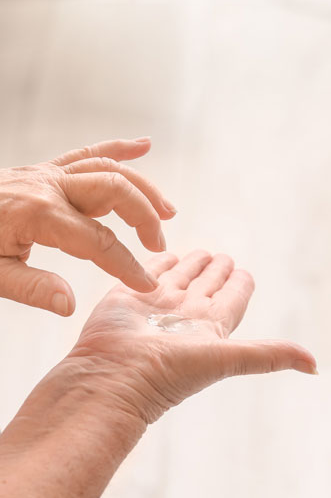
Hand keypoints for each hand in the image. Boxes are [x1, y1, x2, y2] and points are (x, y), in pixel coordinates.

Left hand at [0, 137, 175, 315]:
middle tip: (159, 245)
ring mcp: (49, 173)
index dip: (127, 265)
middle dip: (145, 217)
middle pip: (115, 190)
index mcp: (39, 215)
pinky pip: (88, 153)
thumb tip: (69, 304)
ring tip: (168, 208)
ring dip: (143, 186)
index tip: (147, 285)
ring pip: (109, 169)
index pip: (99, 242)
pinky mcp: (46, 170)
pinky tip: (143, 145)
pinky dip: (118, 148)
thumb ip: (31, 287)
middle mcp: (50, 186)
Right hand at [71, 250, 316, 423]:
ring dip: (192, 262)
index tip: (244, 272)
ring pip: (180, 274)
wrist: (112, 376)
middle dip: (217, 268)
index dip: (240, 282)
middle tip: (223, 257)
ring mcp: (157, 302)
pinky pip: (150, 270)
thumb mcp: (227, 359)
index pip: (232, 297)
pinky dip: (160, 261)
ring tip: (201, 255)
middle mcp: (185, 313)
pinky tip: (169, 255)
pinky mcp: (129, 293)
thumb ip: (269, 354)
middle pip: (207, 283)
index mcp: (210, 325)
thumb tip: (315, 365)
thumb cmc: (169, 372)